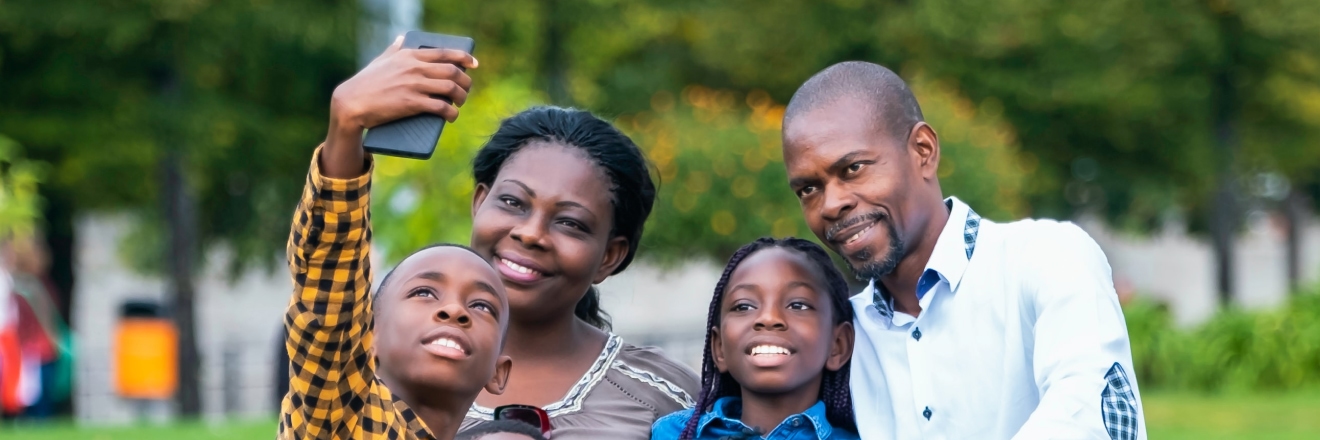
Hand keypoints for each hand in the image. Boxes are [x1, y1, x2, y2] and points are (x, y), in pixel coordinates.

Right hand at [321, 35, 477, 177]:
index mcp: (409, 56)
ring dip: (461, 97)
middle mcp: (415, 68)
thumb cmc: (366, 82)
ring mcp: (414, 85)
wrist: (351, 102)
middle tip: (466, 90)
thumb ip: (393, 49)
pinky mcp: (412, 103)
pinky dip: (451, 113)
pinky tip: (452, 116)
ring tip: (460, 103)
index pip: (444, 53)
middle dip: (466, 82)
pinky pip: (441, 107)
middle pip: (453, 71)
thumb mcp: (380, 60)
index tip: (474, 64)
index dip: (464, 58)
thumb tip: (401, 38)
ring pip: (451, 89)